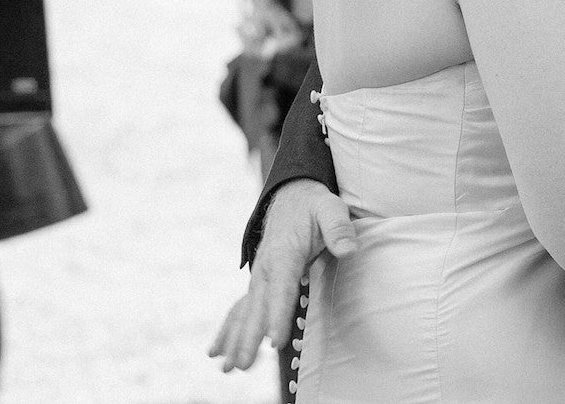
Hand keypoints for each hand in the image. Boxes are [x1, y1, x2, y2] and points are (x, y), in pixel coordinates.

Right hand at [207, 178, 357, 371]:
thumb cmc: (314, 206)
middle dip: (249, 337)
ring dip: (236, 340)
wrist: (292, 197)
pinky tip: (216, 352)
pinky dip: (228, 330)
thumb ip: (338, 228)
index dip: (277, 315)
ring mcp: (259, 277)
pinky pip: (240, 310)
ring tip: (229, 368)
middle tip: (243, 365)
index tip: (274, 341)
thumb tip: (348, 250)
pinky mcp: (259, 284)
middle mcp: (266, 268)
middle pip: (258, 307)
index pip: (282, 288)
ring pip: (245, 312)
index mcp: (284, 253)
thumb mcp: (330, 209)